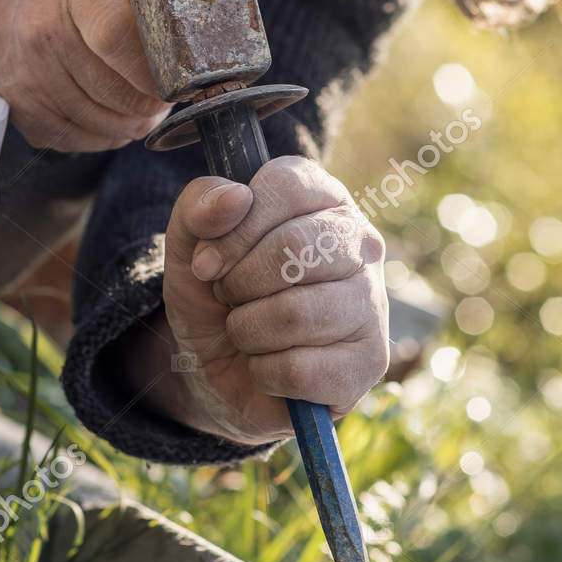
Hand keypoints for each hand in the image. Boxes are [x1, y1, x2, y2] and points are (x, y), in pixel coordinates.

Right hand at [0, 0, 171, 149]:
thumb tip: (217, 18)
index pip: (118, 36)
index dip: (156, 69)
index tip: (179, 76)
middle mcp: (44, 32)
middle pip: (121, 93)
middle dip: (156, 101)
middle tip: (169, 89)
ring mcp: (29, 76)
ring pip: (107, 125)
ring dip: (136, 121)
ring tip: (143, 96)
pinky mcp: (22, 110)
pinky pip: (82, 140)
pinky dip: (108, 133)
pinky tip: (113, 108)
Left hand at [160, 157, 389, 444]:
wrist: (219, 371)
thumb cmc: (215, 297)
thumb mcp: (188, 244)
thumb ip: (199, 206)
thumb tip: (235, 198)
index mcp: (323, 198)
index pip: (287, 188)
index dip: (234, 230)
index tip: (206, 263)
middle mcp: (361, 243)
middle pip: (295, 247)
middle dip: (238, 283)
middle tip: (229, 299)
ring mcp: (373, 303)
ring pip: (296, 313)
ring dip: (248, 331)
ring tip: (249, 332)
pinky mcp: (370, 361)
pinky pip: (299, 369)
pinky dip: (264, 373)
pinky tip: (272, 367)